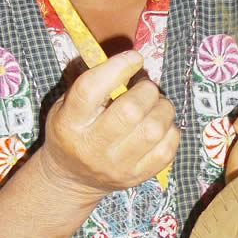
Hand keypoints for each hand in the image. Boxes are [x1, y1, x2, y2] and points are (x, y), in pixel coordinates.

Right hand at [41, 51, 178, 195]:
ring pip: (154, 129)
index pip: (90, 89)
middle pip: (131, 110)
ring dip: (162, 108)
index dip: (117, 67)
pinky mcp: (137, 177)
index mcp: (69, 123)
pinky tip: (160, 126)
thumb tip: (133, 62)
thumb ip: (94, 84)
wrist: (71, 179)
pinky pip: (167, 149)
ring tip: (155, 105)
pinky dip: (170, 131)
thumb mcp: (66, 106)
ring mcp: (117, 166)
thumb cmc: (72, 131)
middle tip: (145, 88)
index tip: (134, 58)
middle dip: (147, 90)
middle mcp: (92, 146)